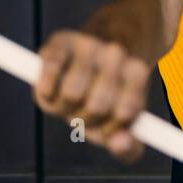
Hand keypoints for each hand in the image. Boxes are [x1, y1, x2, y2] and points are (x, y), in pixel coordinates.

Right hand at [33, 25, 151, 163]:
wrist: (108, 36)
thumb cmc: (115, 92)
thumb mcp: (127, 121)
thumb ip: (128, 146)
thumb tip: (118, 144)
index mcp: (136, 71)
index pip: (126, 112)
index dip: (114, 127)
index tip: (111, 124)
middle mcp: (115, 52)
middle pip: (97, 107)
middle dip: (89, 119)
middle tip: (88, 112)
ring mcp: (88, 43)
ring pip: (72, 93)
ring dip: (67, 106)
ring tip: (74, 98)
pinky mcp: (60, 40)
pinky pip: (50, 67)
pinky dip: (46, 84)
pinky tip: (49, 91)